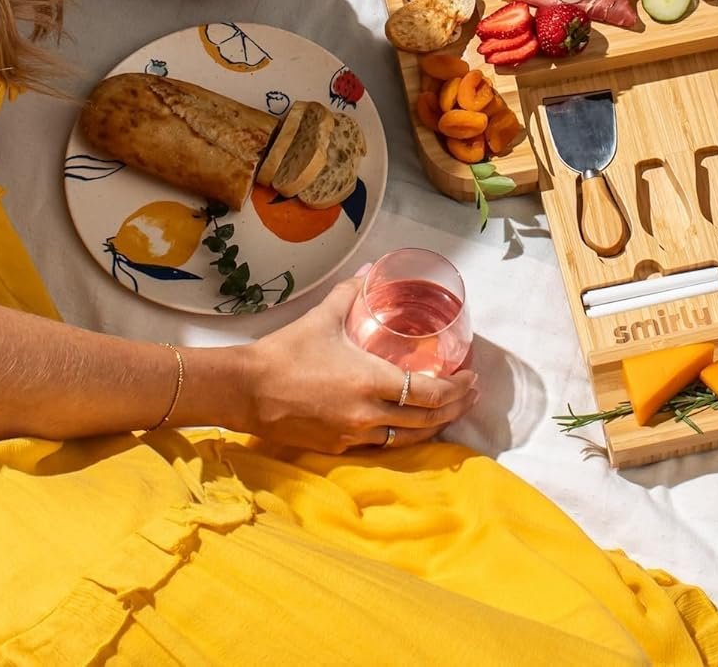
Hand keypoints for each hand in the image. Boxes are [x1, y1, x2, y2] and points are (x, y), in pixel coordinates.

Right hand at [241, 276, 478, 453]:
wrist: (246, 391)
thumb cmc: (286, 352)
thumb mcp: (323, 316)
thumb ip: (353, 292)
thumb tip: (372, 270)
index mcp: (371, 382)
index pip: (429, 393)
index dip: (455, 388)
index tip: (470, 376)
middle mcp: (369, 414)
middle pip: (426, 421)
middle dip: (455, 409)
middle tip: (471, 394)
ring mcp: (354, 435)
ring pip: (407, 439)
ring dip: (434, 427)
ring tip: (450, 412)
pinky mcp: (338, 447)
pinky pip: (382, 446)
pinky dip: (403, 436)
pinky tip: (409, 425)